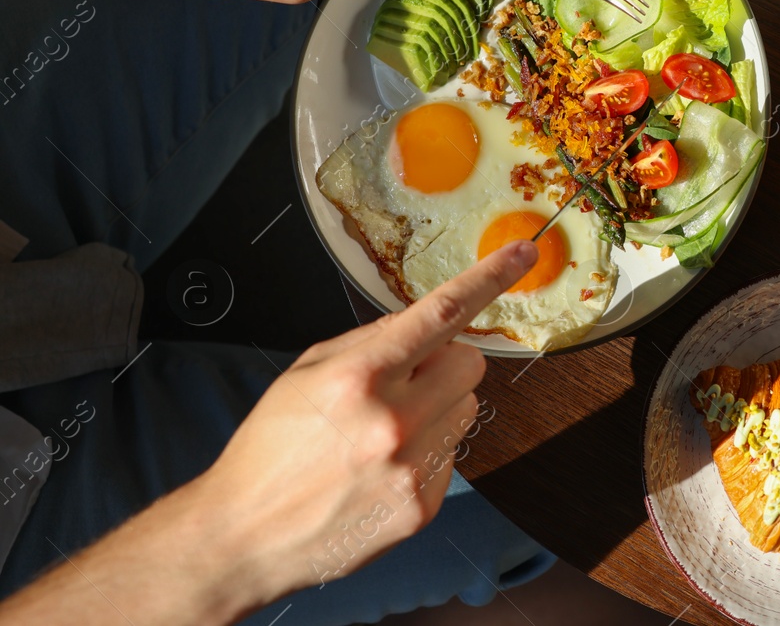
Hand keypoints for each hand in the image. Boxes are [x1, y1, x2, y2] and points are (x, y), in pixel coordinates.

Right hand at [0, 240, 539, 625]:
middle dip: (445, 362)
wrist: (245, 535)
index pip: (441, 312)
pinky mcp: (423, 506)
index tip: (523, 254)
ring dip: (437, 408)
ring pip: (467, 408)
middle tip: (403, 381)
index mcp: (359, 376)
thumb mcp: (307, 371)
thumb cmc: (271, 446)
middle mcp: (393, 421)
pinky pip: (452, 454)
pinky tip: (382, 468)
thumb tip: (428, 319)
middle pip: (469, 363)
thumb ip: (372, 340)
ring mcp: (412, 468)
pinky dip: (427, 453)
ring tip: (382, 433)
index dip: (488, 278)